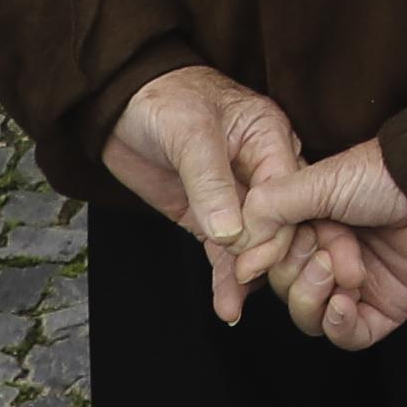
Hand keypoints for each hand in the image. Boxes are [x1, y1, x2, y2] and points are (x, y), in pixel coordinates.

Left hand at [105, 65, 310, 325]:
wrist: (120, 105)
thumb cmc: (164, 100)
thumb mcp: (190, 133)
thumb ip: (211, 183)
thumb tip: (232, 234)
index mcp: (270, 137)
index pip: (286, 191)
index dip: (276, 226)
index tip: (255, 259)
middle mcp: (261, 169)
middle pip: (281, 220)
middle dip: (271, 257)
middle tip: (252, 284)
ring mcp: (236, 196)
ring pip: (252, 242)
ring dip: (245, 276)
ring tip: (234, 306)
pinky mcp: (210, 217)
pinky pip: (224, 252)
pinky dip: (225, 278)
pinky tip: (228, 306)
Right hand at [240, 139, 406, 352]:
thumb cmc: (383, 176)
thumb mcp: (315, 183)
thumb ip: (270, 211)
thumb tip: (237, 253)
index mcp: (307, 227)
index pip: (265, 261)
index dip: (258, 264)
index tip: (252, 261)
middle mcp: (327, 257)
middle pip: (282, 288)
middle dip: (296, 271)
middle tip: (323, 246)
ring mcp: (353, 287)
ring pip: (308, 316)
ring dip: (312, 296)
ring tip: (338, 267)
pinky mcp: (382, 309)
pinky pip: (346, 336)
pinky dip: (337, 324)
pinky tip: (343, 301)